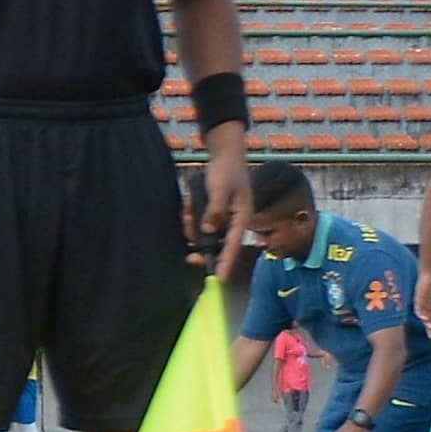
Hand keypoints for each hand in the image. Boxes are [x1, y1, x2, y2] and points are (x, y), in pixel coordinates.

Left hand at [191, 133, 252, 266]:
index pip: (234, 244)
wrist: (224, 154)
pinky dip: (190, 215)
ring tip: (189, 207)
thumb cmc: (227, 170)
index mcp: (242, 217)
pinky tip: (189, 203)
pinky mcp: (212, 212)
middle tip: (190, 256)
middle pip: (217, 243)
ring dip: (192, 225)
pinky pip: (197, 221)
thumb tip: (208, 230)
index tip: (219, 278)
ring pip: (203, 233)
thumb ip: (215, 210)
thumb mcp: (221, 189)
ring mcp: (221, 216)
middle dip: (202, 247)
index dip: (226, 262)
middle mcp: (232, 220)